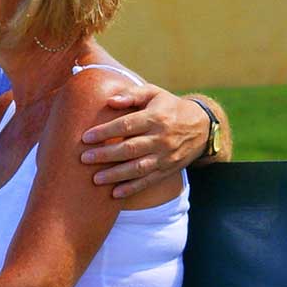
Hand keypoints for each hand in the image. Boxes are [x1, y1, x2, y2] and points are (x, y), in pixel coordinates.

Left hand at [80, 82, 212, 198]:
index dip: (105, 132)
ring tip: (95, 179)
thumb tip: (110, 101)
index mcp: (155, 118)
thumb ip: (132, 95)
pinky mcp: (167, 170)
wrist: (202, 126)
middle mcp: (160, 138)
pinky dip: (132, 188)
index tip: (86, 137)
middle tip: (84, 159)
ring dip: (115, 175)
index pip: (126, 125)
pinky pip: (148, 181)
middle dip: (105, 155)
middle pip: (129, 149)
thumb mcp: (154, 93)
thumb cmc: (169, 107)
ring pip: (137, 168)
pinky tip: (115, 194)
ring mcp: (165, 157)